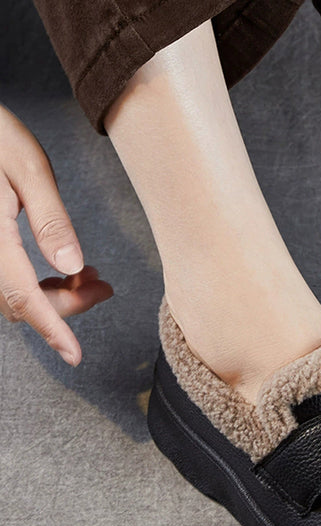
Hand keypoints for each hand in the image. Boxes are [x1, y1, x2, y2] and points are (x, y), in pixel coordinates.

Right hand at [0, 102, 113, 364]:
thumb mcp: (29, 169)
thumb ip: (51, 221)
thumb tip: (72, 267)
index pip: (23, 296)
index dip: (52, 330)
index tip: (75, 356)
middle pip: (19, 302)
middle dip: (66, 304)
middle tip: (105, 286)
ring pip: (10, 295)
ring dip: (51, 295)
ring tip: (89, 276)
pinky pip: (3, 280)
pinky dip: (33, 283)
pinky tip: (61, 268)